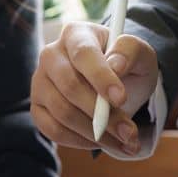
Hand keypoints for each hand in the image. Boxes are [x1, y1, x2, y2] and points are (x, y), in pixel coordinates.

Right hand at [31, 21, 159, 154]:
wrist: (113, 84)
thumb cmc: (126, 65)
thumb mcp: (139, 54)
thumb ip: (130, 51)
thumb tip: (115, 65)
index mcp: (75, 34)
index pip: (83, 54)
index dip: (101, 77)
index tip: (121, 98)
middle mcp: (51, 55)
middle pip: (70, 87)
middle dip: (103, 115)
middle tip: (129, 132)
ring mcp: (40, 83)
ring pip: (63, 113)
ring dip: (96, 134)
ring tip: (124, 142)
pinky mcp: (37, 109)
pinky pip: (54, 131)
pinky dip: (80, 141)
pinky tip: (102, 142)